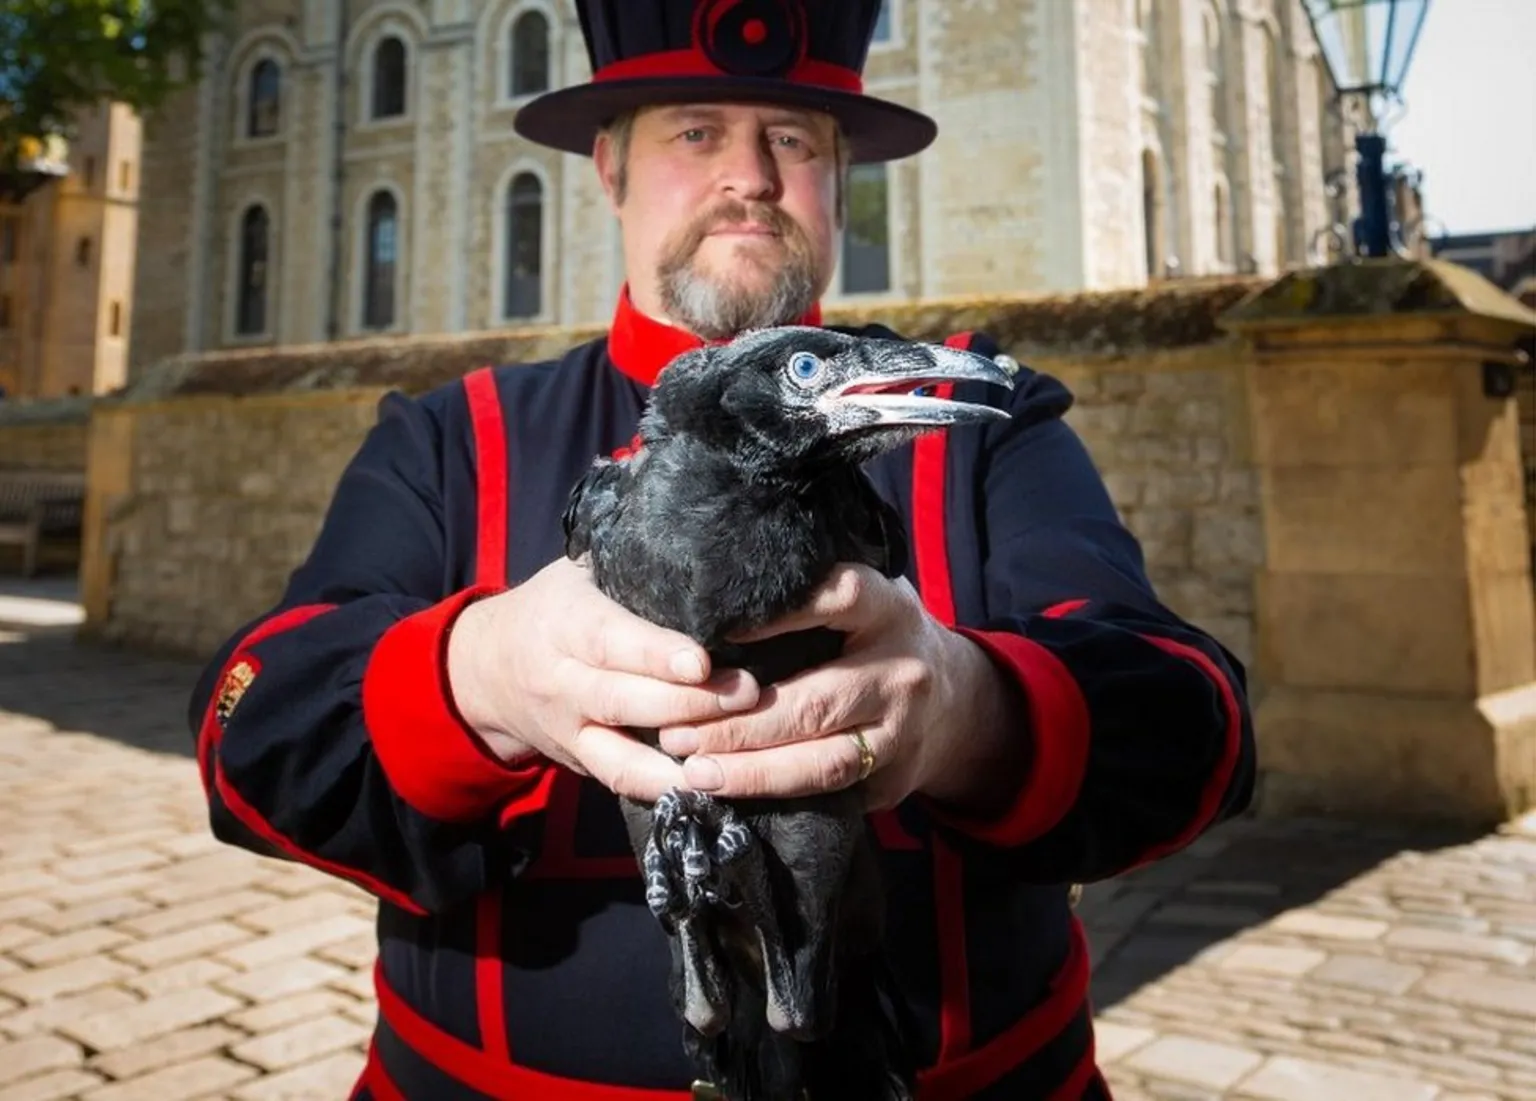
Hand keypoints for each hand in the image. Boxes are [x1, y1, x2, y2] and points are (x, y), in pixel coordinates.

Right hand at [446, 557, 760, 800]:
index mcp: (564, 622)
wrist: (488, 669)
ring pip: (622, 754)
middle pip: (624, 700)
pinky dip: (664, 791)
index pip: (610, 639)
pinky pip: (621, 783)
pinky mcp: (580, 764)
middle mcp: (561, 682)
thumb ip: (628, 550)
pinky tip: (714, 787)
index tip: (702, 660)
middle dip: (689, 703)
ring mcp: (569, 730)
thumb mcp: (580, 569)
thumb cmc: (557, 606)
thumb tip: (680, 501)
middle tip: (750, 694)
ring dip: (681, 757)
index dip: (655, 653)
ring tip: (739, 749)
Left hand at [654, 563, 1022, 812]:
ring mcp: (901, 732)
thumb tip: (715, 604)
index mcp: (889, 611)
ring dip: (753, 772)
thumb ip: (813, 599)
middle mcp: (900, 671)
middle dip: (739, 724)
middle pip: (816, 703)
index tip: (719, 631)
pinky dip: (775, 797)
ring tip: (694, 773)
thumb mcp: (863, 602)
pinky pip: (829, 794)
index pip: (837, 599)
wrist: (956, 703)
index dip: (779, 614)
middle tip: (676, 733)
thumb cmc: (876, 640)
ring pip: (823, 762)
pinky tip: (729, 795)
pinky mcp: (891, 780)